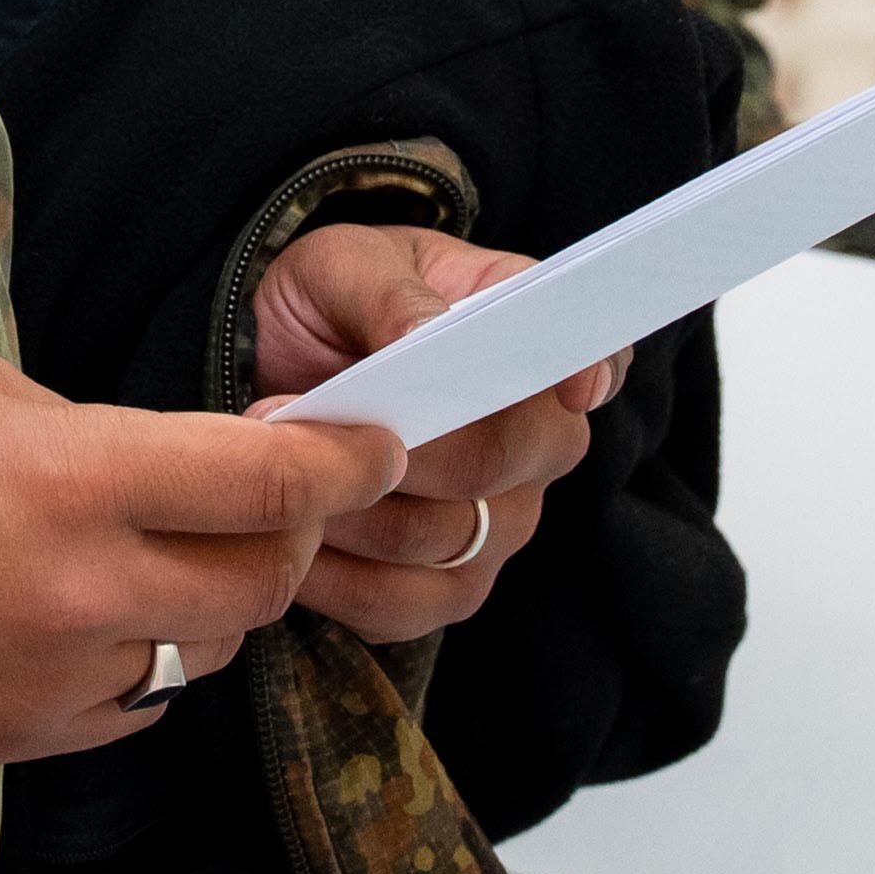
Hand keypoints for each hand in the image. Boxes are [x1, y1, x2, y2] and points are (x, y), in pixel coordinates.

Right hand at [0, 349, 399, 766]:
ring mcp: (48, 686)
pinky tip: (77, 620)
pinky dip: (132, 666)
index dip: (347, 461)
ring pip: (197, 659)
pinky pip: (123, 711)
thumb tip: (154, 467)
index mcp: (72, 481)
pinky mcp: (11, 745)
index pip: (265, 480)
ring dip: (202, 608)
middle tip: (264, 498)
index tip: (381, 444)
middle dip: (284, 537)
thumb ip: (84, 431)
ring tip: (146, 556)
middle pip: (258, 586)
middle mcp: (80, 595)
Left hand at [247, 223, 618, 643]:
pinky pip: (400, 608)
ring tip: (285, 467)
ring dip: (350, 509)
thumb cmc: (332, 304)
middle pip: (497, 463)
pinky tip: (295, 535)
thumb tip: (423, 336)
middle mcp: (541, 444)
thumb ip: (390, 293)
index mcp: (533, 346)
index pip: (595, 361)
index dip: (587, 373)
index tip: (568, 385)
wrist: (279, 369)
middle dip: (397, 447)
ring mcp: (503, 524)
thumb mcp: (345, 265)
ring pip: (442, 541)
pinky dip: (335, 579)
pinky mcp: (447, 588)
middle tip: (310, 421)